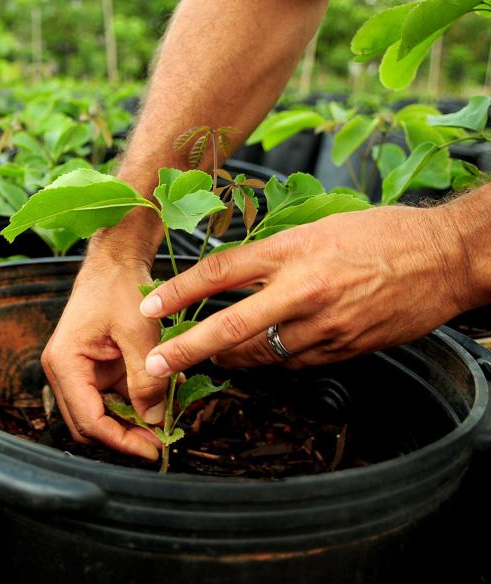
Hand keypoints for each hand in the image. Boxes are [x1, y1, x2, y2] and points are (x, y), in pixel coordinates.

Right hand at [42, 249, 165, 460]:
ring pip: (103, 415)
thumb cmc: (118, 286)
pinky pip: (114, 398)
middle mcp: (65, 372)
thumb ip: (146, 376)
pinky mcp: (95, 368)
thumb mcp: (138, 331)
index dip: (120, 441)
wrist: (115, 260)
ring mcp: (80, 371)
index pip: (88, 420)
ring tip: (167, 422)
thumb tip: (155, 419)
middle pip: (90, 424)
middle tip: (161, 443)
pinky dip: (136, 404)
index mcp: (65, 363)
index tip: (153, 449)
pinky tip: (161, 401)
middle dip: (124, 437)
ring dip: (132, 422)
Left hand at [139, 204, 471, 375]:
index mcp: (292, 250)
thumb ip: (274, 255)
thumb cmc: (382, 234)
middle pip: (231, 325)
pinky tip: (267, 356)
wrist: (446, 257)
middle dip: (187, 349)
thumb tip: (232, 276)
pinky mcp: (346, 348)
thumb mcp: (317, 229)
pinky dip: (276, 362)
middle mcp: (302, 289)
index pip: (219, 271)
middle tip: (155, 366)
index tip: (148, 305)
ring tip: (210, 360)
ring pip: (262, 354)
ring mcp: (325, 324)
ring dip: (231, 360)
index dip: (178, 291)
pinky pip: (297, 363)